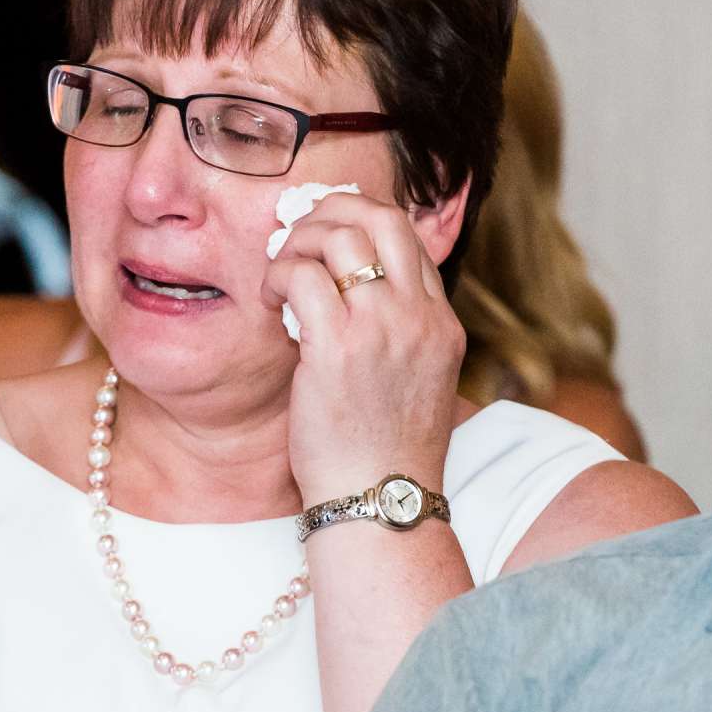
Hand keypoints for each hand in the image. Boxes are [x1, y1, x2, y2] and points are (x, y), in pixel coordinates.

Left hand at [263, 192, 463, 503]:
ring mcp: (383, 328)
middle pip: (382, 217)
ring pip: (339, 236)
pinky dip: (278, 276)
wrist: (380, 502)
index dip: (363, 221)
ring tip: (280, 271)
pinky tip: (269, 301)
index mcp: (442, 325)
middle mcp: (419, 317)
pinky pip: (301, 276)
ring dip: (298, 242)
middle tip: (299, 234)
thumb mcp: (415, 384)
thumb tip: (354, 299)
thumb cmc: (386, 454)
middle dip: (333, 210)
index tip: (327, 233)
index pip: (409, 239)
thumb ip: (399, 337)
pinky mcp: (338, 347)